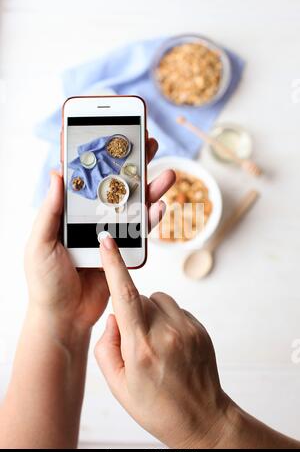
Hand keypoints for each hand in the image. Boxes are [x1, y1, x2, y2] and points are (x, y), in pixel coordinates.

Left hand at [25, 138, 175, 345]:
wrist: (64, 317)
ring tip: (168, 175)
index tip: (115, 134)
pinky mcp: (123, 250)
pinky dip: (152, 219)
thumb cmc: (45, 281)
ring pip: (133, 205)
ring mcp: (109, 233)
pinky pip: (140, 231)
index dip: (101, 156)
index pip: (87, 177)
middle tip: (150, 144)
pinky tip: (160, 208)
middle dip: (133, 164)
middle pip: (116, 186)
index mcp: (69, 212)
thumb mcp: (39, 243)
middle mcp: (91, 218)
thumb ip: (50, 211)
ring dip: (150, 189)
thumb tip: (57, 173)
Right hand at [94, 237, 230, 448]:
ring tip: (156, 343)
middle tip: (137, 342)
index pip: (125, 296)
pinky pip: (176, 310)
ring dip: (151, 313)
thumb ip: (106, 345)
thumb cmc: (156, 406)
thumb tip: (114, 317)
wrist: (201, 418)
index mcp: (141, 347)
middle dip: (132, 311)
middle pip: (140, 298)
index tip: (108, 242)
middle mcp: (166, 333)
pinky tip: (171, 346)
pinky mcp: (200, 328)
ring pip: (159, 300)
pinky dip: (168, 320)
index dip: (114, 265)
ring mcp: (187, 329)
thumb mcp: (118, 384)